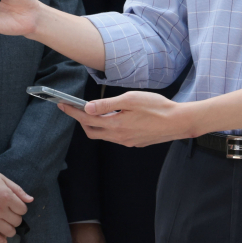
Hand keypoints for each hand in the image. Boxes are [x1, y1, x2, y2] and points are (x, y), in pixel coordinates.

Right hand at [0, 168, 32, 237]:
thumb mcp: (2, 178)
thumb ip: (18, 190)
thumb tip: (31, 200)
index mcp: (7, 196)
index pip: (23, 210)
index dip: (20, 208)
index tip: (15, 206)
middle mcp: (0, 209)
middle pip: (17, 222)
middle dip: (15, 218)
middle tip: (9, 214)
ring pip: (8, 232)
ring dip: (9, 228)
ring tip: (4, 223)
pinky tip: (0, 235)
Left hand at [61, 91, 193, 146]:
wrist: (179, 122)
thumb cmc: (157, 107)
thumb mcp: (130, 99)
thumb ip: (107, 104)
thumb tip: (87, 107)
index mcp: (116, 125)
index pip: (86, 119)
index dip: (72, 111)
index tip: (62, 104)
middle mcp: (119, 137)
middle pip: (91, 131)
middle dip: (80, 120)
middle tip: (74, 108)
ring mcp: (127, 142)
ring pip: (103, 135)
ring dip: (94, 124)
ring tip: (92, 111)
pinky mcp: (135, 143)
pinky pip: (115, 137)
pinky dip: (108, 128)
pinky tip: (112, 118)